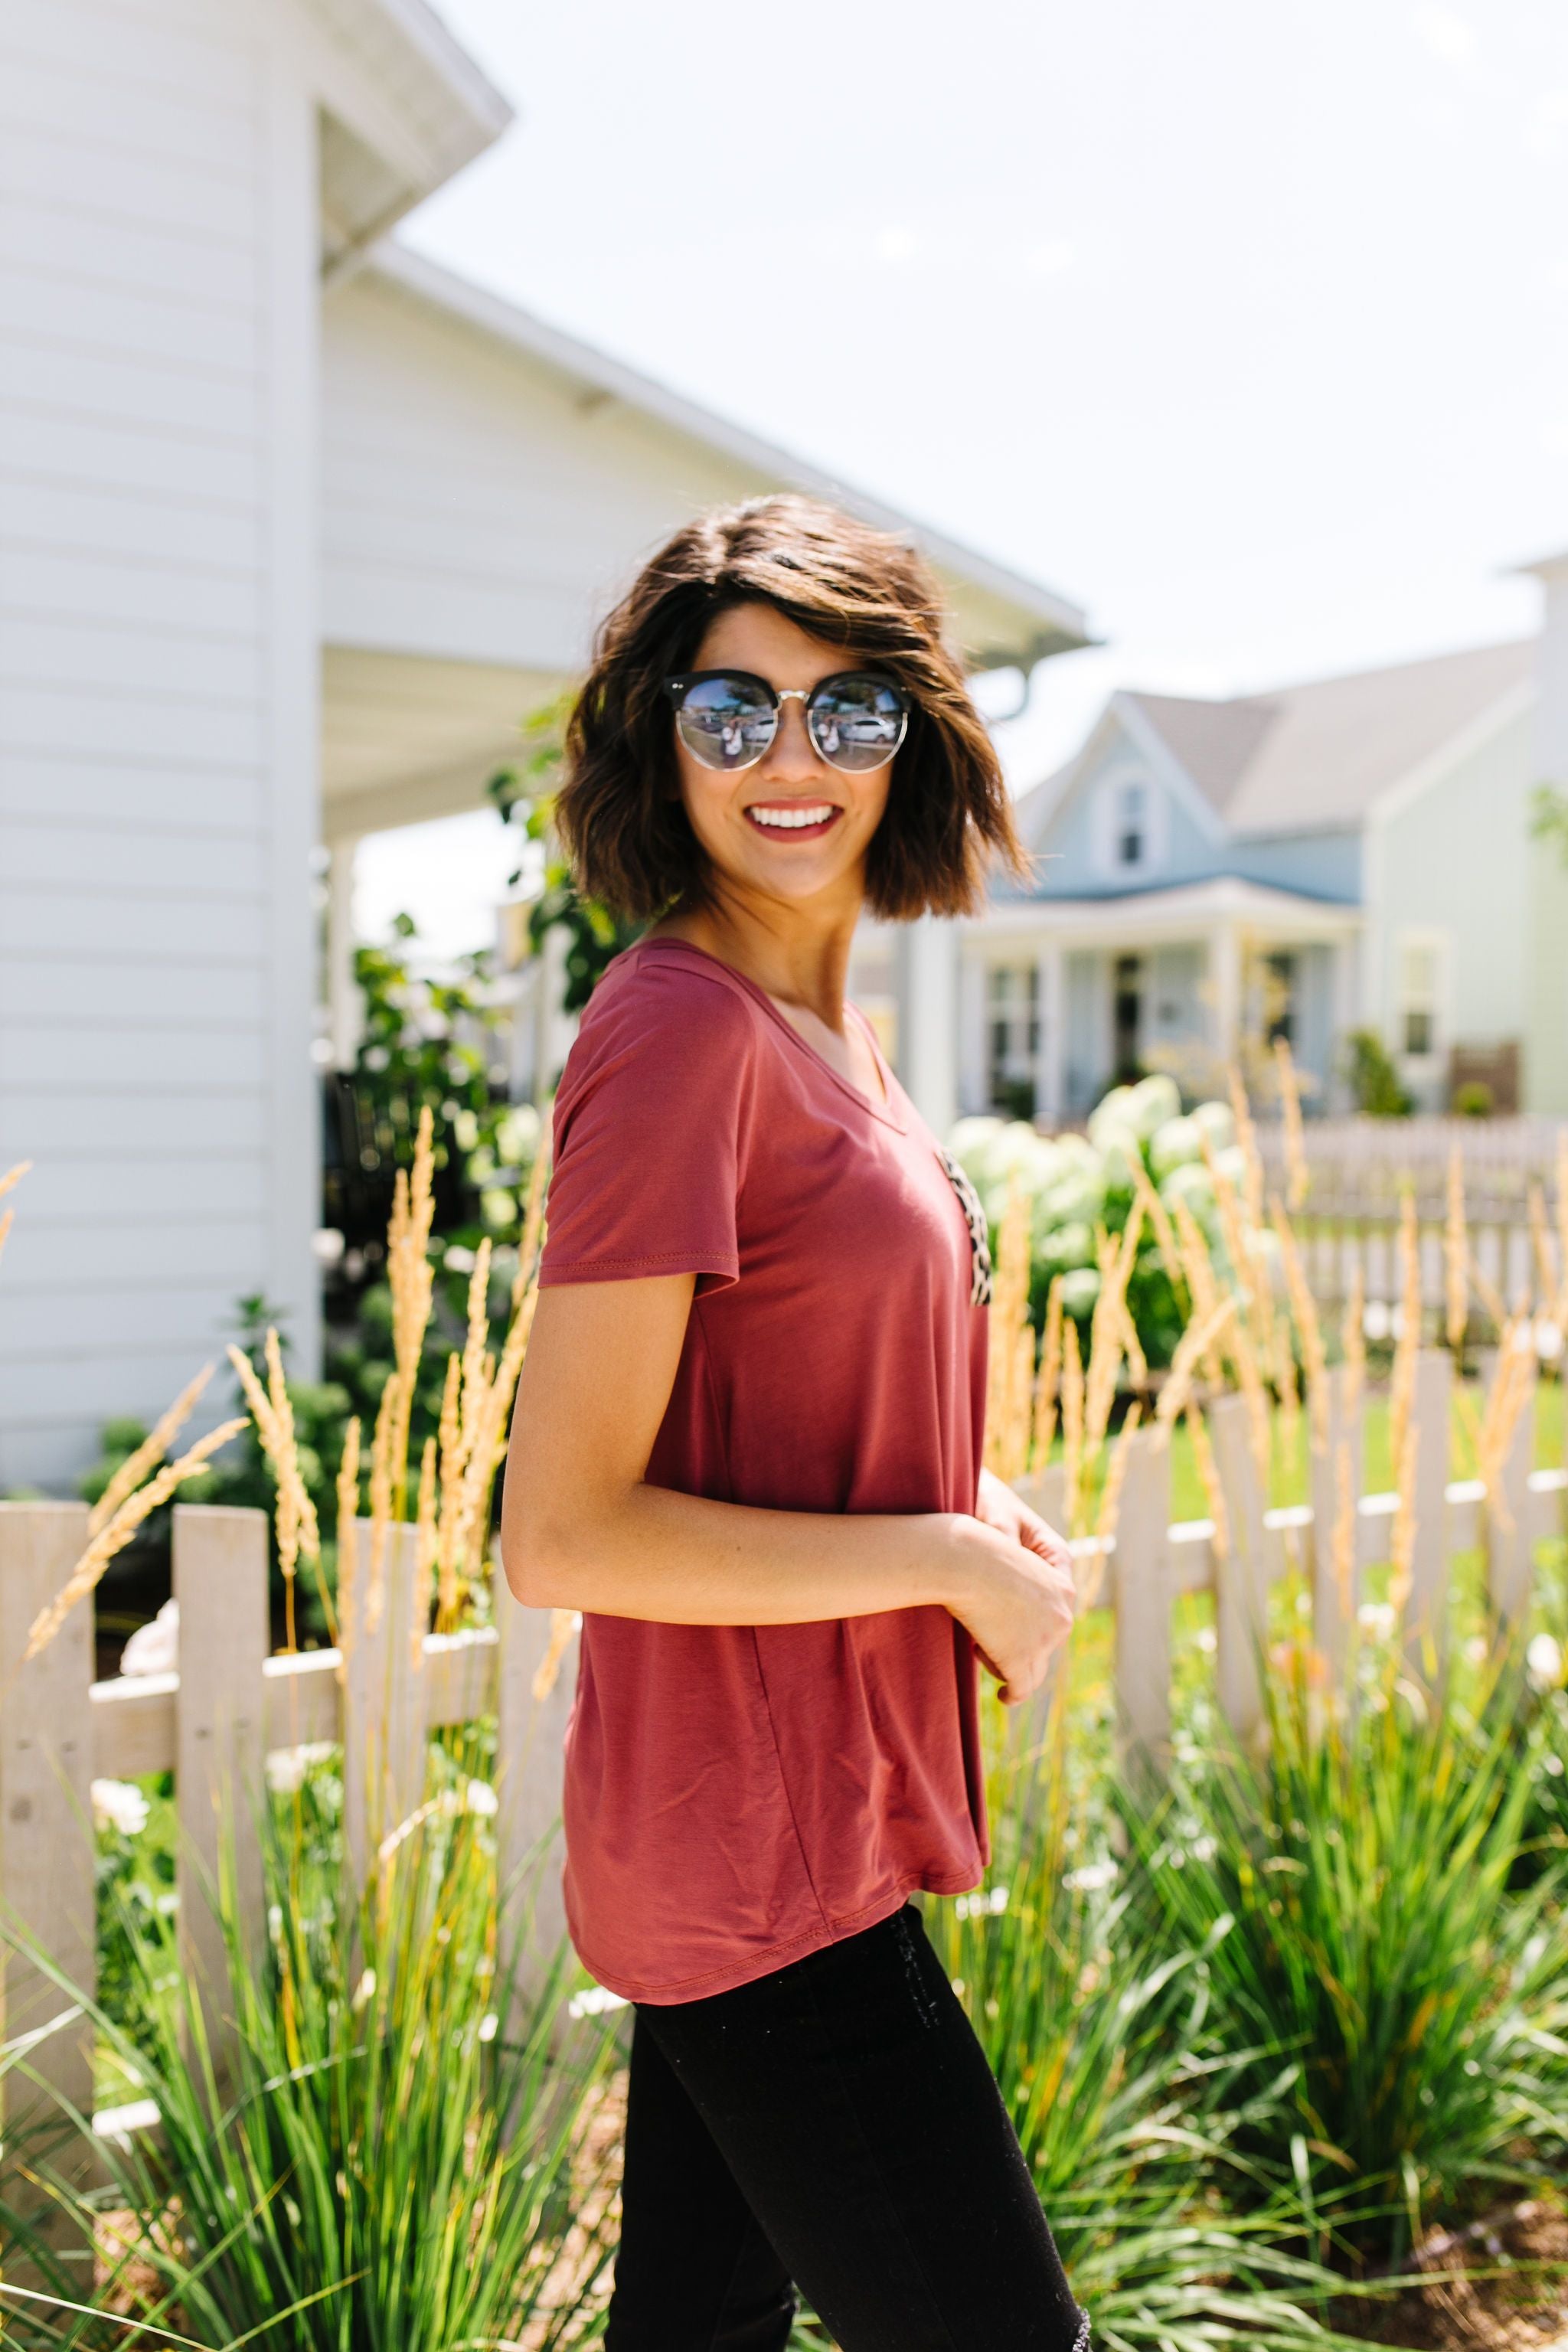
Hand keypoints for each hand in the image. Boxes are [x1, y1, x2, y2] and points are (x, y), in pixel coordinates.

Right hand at [943, 1472, 1076, 1704]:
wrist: (962, 1556)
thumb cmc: (976, 1543)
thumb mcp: (1006, 1545)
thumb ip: (1016, 1562)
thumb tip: (1014, 1584)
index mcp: (1063, 1585)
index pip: (1056, 1613)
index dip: (1032, 1623)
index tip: (1014, 1631)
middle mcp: (1064, 1612)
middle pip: (1047, 1640)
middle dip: (1018, 1643)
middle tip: (986, 1634)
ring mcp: (1047, 1638)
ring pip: (1035, 1665)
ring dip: (1009, 1660)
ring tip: (981, 1648)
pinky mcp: (1023, 1660)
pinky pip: (1023, 1686)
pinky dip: (1014, 1692)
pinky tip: (1003, 1696)